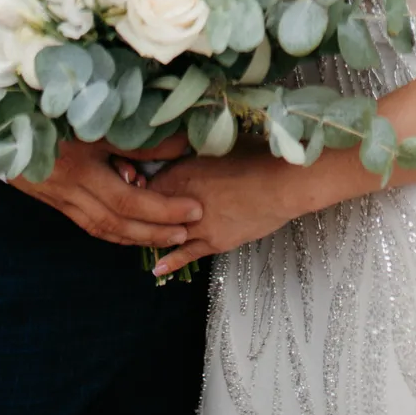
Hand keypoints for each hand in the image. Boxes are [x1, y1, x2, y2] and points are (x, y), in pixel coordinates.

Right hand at [9, 134, 201, 248]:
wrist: (2, 122)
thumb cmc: (53, 111)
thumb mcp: (95, 120)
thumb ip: (136, 137)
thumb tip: (180, 145)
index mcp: (81, 167)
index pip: (129, 199)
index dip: (164, 208)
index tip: (194, 207)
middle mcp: (71, 189)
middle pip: (118, 220)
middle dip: (156, 229)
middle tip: (188, 229)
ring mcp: (61, 198)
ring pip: (102, 227)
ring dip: (137, 236)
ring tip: (168, 237)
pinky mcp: (55, 201)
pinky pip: (89, 224)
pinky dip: (114, 232)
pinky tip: (131, 232)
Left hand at [147, 151, 294, 279]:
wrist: (280, 184)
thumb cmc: (254, 156)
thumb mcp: (217, 144)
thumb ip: (194, 150)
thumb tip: (182, 146)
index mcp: (181, 173)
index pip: (147, 184)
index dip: (141, 186)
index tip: (137, 187)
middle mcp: (183, 202)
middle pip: (152, 212)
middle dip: (143, 213)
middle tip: (134, 216)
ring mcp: (198, 225)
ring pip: (166, 234)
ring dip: (154, 236)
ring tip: (141, 242)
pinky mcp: (214, 242)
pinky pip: (187, 254)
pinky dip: (171, 261)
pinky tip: (157, 270)